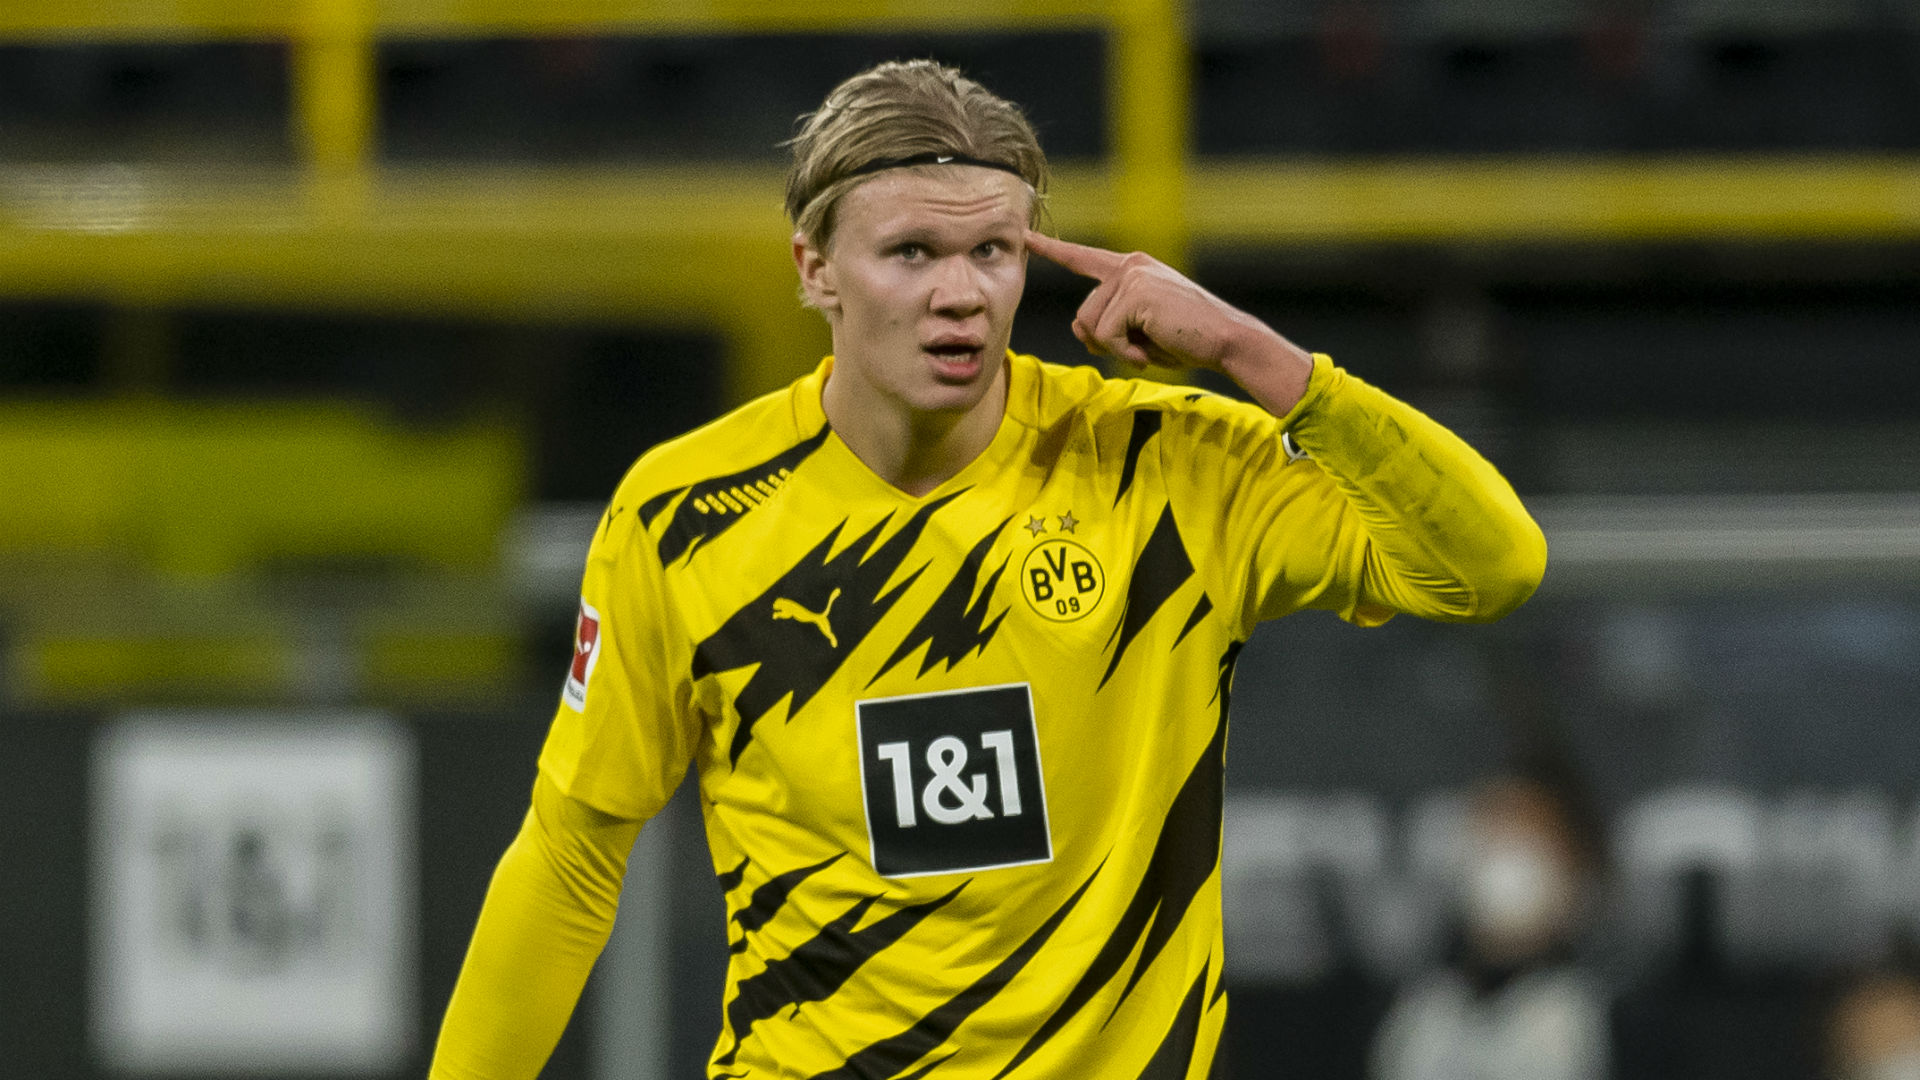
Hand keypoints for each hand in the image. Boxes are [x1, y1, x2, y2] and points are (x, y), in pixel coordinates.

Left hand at [1024, 230, 1314, 414]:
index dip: (1053, 250)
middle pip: (1082, 314)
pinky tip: (1151, 349)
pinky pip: (1106, 334)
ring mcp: (1131, 276)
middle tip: (1141, 348)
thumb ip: (1108, 324)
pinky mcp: (1134, 292)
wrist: (1226, 339)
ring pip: (1091, 326)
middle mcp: (1129, 265)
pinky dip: (1126, 352)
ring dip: (1117, 348)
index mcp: (1132, 268)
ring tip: (1151, 346)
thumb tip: (1079, 328)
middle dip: (1104, 343)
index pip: (1083, 258)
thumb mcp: (1140, 331)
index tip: (1026, 237)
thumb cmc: (1187, 339)